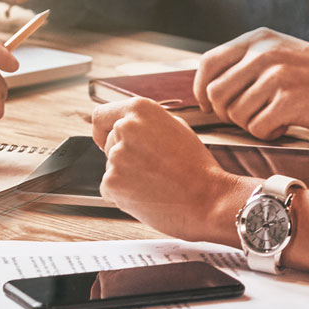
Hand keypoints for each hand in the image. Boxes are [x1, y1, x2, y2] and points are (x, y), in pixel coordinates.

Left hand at [92, 99, 254, 243]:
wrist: (208, 199)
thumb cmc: (196, 167)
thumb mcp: (176, 127)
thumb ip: (146, 122)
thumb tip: (124, 125)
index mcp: (140, 109)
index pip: (101, 116)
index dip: (104, 130)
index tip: (107, 140)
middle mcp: (124, 127)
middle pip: (108, 144)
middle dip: (124, 156)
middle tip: (151, 168)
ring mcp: (116, 155)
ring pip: (111, 167)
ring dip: (126, 177)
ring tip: (156, 182)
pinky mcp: (112, 183)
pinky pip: (109, 189)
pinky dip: (123, 195)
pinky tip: (148, 195)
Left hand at [193, 28, 308, 138]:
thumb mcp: (280, 52)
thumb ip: (247, 62)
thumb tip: (209, 87)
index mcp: (257, 39)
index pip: (208, 63)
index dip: (202, 89)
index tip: (209, 105)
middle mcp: (263, 53)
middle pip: (216, 93)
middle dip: (226, 113)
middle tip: (248, 117)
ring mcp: (276, 76)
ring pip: (236, 114)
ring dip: (250, 124)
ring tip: (273, 119)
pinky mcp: (289, 101)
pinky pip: (257, 128)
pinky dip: (267, 134)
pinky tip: (284, 126)